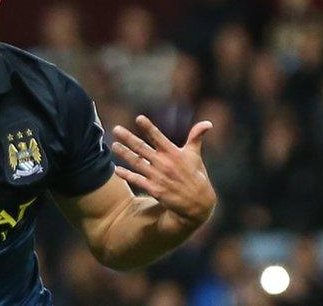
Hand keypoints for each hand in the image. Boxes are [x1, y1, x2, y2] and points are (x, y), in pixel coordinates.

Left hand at [111, 115, 215, 233]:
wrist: (198, 203)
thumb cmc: (195, 175)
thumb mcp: (195, 155)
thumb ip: (196, 137)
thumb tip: (208, 123)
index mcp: (174, 153)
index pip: (159, 137)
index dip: (149, 128)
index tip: (139, 118)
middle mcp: (164, 164)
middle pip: (142, 148)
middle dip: (128, 138)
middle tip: (116, 129)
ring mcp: (158, 177)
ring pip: (137, 163)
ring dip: (124, 154)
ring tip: (113, 145)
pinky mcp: (155, 190)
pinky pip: (137, 180)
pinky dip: (127, 175)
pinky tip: (116, 170)